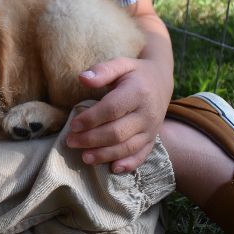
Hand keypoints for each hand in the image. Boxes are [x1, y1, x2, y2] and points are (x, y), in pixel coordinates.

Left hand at [64, 57, 172, 173]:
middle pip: (118, 132)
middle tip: (71, 141)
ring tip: (84, 157)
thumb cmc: (135, 73)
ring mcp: (151, 129)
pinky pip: (141, 155)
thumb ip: (103, 70)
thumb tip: (82, 78)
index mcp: (138, 92)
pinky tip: (112, 169)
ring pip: (127, 147)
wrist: (161, 81)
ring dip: (105, 155)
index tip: (73, 125)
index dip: (91, 119)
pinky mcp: (152, 139)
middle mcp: (147, 113)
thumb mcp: (121, 64)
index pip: (112, 109)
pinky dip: (128, 165)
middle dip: (92, 139)